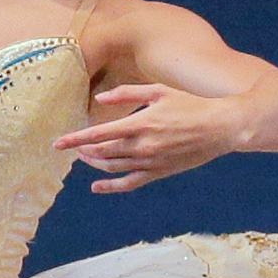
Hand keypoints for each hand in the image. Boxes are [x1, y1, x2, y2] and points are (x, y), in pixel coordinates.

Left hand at [49, 83, 243, 192]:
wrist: (220, 127)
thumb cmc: (190, 104)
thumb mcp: (158, 90)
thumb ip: (127, 94)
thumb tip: (100, 100)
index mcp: (141, 123)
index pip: (99, 134)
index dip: (75, 140)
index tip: (58, 143)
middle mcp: (143, 146)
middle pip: (102, 153)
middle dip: (83, 151)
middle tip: (73, 146)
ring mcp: (150, 162)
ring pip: (113, 168)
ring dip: (94, 164)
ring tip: (84, 158)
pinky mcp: (159, 172)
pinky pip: (130, 184)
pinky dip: (111, 186)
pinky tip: (97, 186)